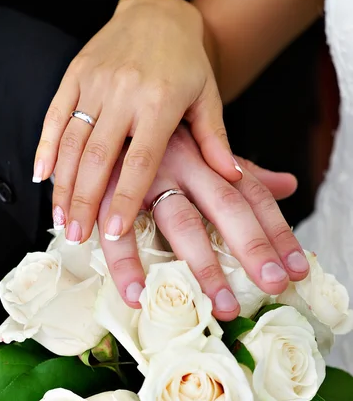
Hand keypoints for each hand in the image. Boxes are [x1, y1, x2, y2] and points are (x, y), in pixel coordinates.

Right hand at [33, 0, 240, 243]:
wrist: (157, 11)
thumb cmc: (186, 61)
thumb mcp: (208, 96)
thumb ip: (215, 139)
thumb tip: (232, 179)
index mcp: (161, 101)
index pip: (140, 160)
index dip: (126, 198)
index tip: (115, 231)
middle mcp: (125, 91)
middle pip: (98, 156)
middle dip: (85, 201)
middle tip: (75, 236)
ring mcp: (96, 81)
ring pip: (72, 140)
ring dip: (63, 183)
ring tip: (59, 218)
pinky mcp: (75, 74)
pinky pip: (55, 114)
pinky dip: (45, 146)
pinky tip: (42, 175)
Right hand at [96, 124, 308, 319]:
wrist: (102, 94)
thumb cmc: (159, 133)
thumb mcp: (206, 145)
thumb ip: (244, 172)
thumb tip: (290, 185)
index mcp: (210, 157)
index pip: (253, 195)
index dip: (278, 232)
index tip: (298, 269)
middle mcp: (184, 162)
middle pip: (227, 205)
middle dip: (253, 247)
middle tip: (274, 285)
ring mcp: (147, 175)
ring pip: (180, 221)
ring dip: (201, 265)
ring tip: (219, 306)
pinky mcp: (107, 187)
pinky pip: (117, 229)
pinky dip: (125, 262)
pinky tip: (136, 295)